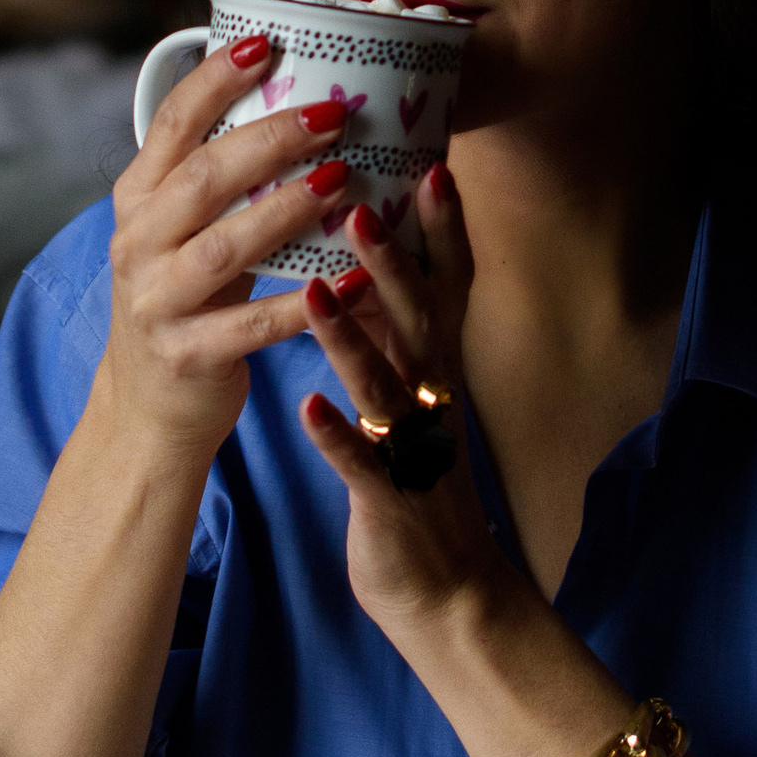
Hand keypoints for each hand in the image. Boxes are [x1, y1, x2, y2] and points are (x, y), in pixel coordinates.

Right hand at [98, 33, 345, 465]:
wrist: (148, 406)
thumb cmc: (185, 300)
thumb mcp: (179, 231)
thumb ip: (218, 177)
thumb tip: (294, 98)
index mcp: (138, 201)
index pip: (169, 125)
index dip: (214, 81)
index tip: (267, 43)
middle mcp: (137, 244)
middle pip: (202, 177)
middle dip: (268, 139)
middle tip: (333, 114)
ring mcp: (156, 301)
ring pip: (224, 247)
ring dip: (287, 211)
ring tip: (346, 179)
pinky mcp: (186, 354)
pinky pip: (249, 324)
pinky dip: (302, 304)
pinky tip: (355, 281)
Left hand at [299, 165, 511, 641]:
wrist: (447, 590)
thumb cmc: (418, 480)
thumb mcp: (419, 398)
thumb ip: (405, 336)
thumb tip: (378, 263)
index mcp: (437, 371)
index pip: (446, 291)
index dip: (443, 233)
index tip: (431, 167)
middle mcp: (433, 400)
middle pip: (419, 322)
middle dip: (393, 265)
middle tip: (362, 205)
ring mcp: (414, 448)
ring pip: (386, 384)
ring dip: (354, 338)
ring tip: (318, 291)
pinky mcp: (389, 498)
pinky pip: (362, 462)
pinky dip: (339, 434)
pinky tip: (308, 409)